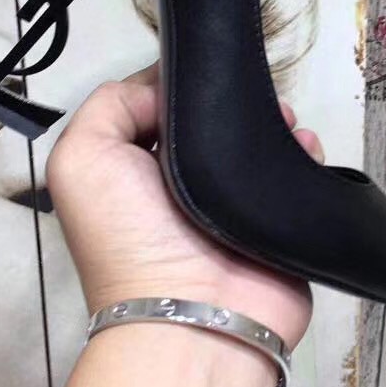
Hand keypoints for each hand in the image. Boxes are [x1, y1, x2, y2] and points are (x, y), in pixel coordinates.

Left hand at [47, 62, 325, 353]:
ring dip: (269, 120)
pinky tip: (303, 144)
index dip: (180, 83)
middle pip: (212, 117)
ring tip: (284, 118)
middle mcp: (182, 178)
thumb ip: (109, 106)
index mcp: (136, 163)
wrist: (194, 315)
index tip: (205, 72)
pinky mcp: (271, 215)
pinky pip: (292, 170)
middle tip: (252, 94)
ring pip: (253, 139)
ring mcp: (229, 197)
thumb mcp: (82, 158)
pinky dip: (302, 152)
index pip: (161, 103)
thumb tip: (164, 92)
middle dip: (231, 99)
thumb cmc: (129, 236)